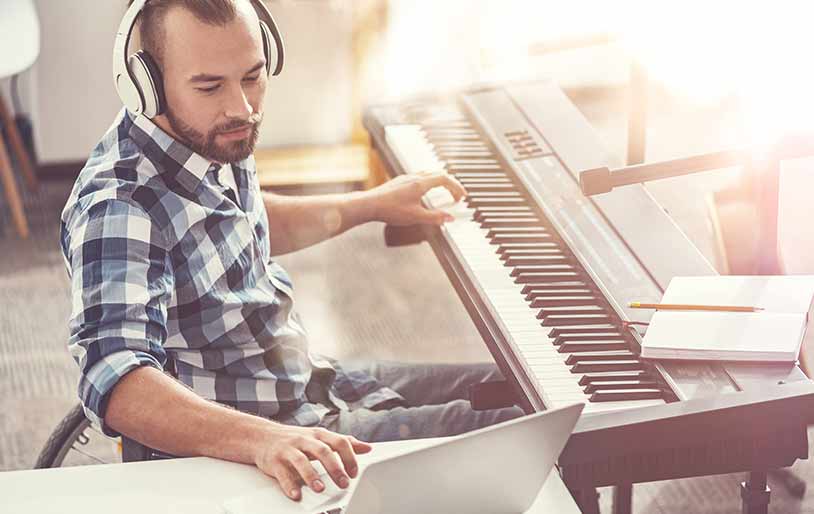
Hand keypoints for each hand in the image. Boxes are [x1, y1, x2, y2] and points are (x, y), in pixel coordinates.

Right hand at [254, 425, 371, 501]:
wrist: (261, 436)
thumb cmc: (296, 439)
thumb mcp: (320, 438)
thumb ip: (343, 443)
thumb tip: (368, 447)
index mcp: (318, 435)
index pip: (338, 442)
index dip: (349, 457)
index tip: (354, 473)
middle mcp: (304, 440)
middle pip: (322, 451)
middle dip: (335, 468)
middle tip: (343, 483)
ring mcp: (289, 450)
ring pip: (301, 461)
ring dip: (312, 476)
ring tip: (320, 489)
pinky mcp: (274, 461)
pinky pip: (282, 473)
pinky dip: (289, 485)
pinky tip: (296, 494)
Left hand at [367, 172, 466, 225]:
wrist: (368, 205)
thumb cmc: (390, 210)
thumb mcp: (416, 217)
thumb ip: (435, 217)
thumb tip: (450, 218)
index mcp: (421, 183)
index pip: (445, 179)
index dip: (456, 187)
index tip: (462, 196)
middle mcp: (414, 177)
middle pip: (438, 174)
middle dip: (450, 184)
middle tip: (456, 196)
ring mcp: (405, 178)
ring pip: (428, 174)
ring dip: (439, 181)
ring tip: (444, 192)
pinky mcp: (398, 182)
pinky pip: (419, 177)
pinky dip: (428, 182)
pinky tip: (424, 193)